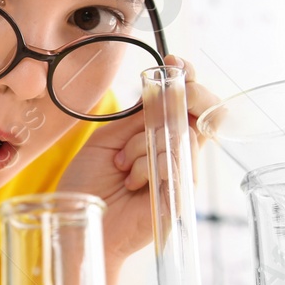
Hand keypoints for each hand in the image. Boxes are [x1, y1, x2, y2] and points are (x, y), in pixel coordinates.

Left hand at [55, 56, 219, 276]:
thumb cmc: (90, 185)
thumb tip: (162, 86)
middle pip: (204, 113)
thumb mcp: (109, 139)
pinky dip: (146, 167)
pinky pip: (174, 163)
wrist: (80, 222)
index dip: (188, 78)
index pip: (189, 102)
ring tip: (122, 166)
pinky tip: (131, 182)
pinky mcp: (180, 196)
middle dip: (184, 97)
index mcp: (160, 136)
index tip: (173, 62)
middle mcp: (177, 153)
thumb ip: (138, 117)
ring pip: (180, 136)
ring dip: (142, 145)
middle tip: (162, 102)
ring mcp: (181, 174)